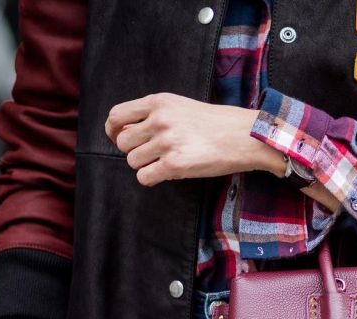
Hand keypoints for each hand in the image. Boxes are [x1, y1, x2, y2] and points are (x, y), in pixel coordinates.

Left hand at [105, 92, 286, 186]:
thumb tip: (126, 133)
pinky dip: (151, 178)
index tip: (117, 139)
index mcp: (158, 102)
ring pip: (132, 161)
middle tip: (152, 154)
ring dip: (145, 166)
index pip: (117, 116)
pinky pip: (144, 177)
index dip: (112, 131)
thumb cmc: (216, 123)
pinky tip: (166, 173)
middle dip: (134, 151)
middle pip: (122, 143)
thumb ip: (154, 114)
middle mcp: (159, 120)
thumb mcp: (181, 106)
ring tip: (164, 163)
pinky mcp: (175, 164)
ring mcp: (167, 142)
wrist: (245, 136)